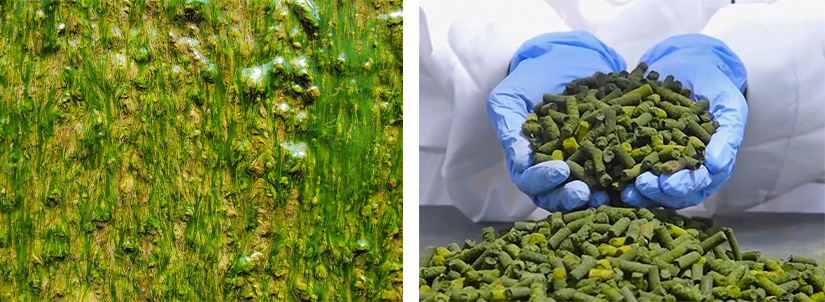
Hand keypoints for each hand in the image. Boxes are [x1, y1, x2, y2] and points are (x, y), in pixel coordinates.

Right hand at [487, 31, 625, 210]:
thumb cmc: (528, 79)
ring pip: (580, 189)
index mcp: (526, 158)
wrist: (564, 57)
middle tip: (584, 192)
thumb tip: (520, 163)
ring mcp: (578, 161)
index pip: (529, 180)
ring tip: (605, 194)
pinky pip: (607, 172)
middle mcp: (551, 165)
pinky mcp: (602, 152)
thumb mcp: (508, 98)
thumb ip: (509, 128)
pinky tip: (625, 179)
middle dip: (568, 196)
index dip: (542, 181)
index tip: (559, 171)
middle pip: (555, 194)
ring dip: (592, 196)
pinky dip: (615, 179)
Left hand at [621, 34, 747, 208]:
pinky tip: (617, 184)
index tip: (669, 184)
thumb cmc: (711, 83)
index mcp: (715, 158)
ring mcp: (672, 165)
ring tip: (627, 191)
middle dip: (659, 192)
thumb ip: (727, 130)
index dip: (685, 184)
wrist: (686, 65)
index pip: (702, 180)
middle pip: (678, 192)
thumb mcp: (725, 100)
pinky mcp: (650, 157)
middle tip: (642, 185)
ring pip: (660, 191)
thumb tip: (717, 165)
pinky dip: (630, 182)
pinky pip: (641, 176)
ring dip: (643, 194)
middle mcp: (695, 168)